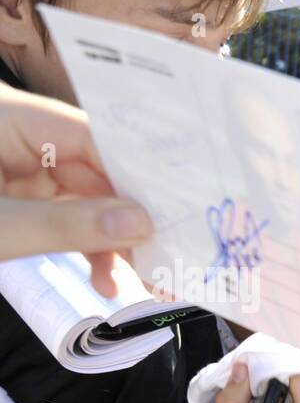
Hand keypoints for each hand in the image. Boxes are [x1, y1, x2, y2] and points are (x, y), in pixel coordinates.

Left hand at [0, 84, 152, 296]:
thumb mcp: (0, 230)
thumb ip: (71, 226)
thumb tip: (142, 223)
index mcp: (10, 119)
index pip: (94, 136)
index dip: (139, 171)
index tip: (179, 208)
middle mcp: (17, 135)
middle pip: (95, 169)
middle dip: (128, 218)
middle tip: (165, 257)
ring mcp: (15, 165)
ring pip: (85, 198)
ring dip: (111, 242)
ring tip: (129, 283)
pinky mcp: (12, 195)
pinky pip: (63, 215)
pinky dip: (85, 246)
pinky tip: (104, 280)